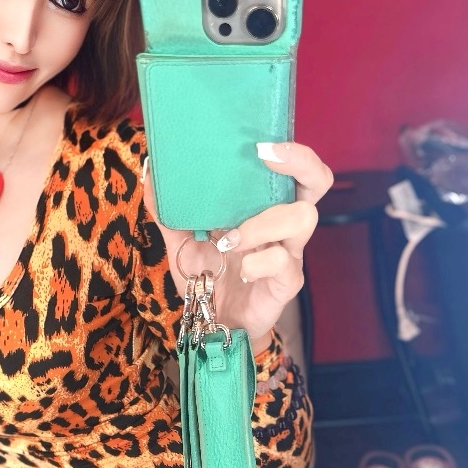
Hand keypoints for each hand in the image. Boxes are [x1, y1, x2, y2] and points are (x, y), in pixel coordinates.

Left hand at [143, 142, 332, 351]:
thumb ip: (167, 209)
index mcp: (264, 207)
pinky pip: (283, 262)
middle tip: (264, 158)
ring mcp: (289, 252)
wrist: (213, 322)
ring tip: (229, 239)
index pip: (296, 170)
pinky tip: (239, 269)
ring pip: (302, 218)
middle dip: (299, 164)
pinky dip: (257, 262)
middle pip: (317, 183)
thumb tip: (150, 171)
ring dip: (262, 222)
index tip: (260, 145)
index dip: (292, 152)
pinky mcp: (287, 282)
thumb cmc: (207, 274)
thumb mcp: (180, 239)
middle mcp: (283, 225)